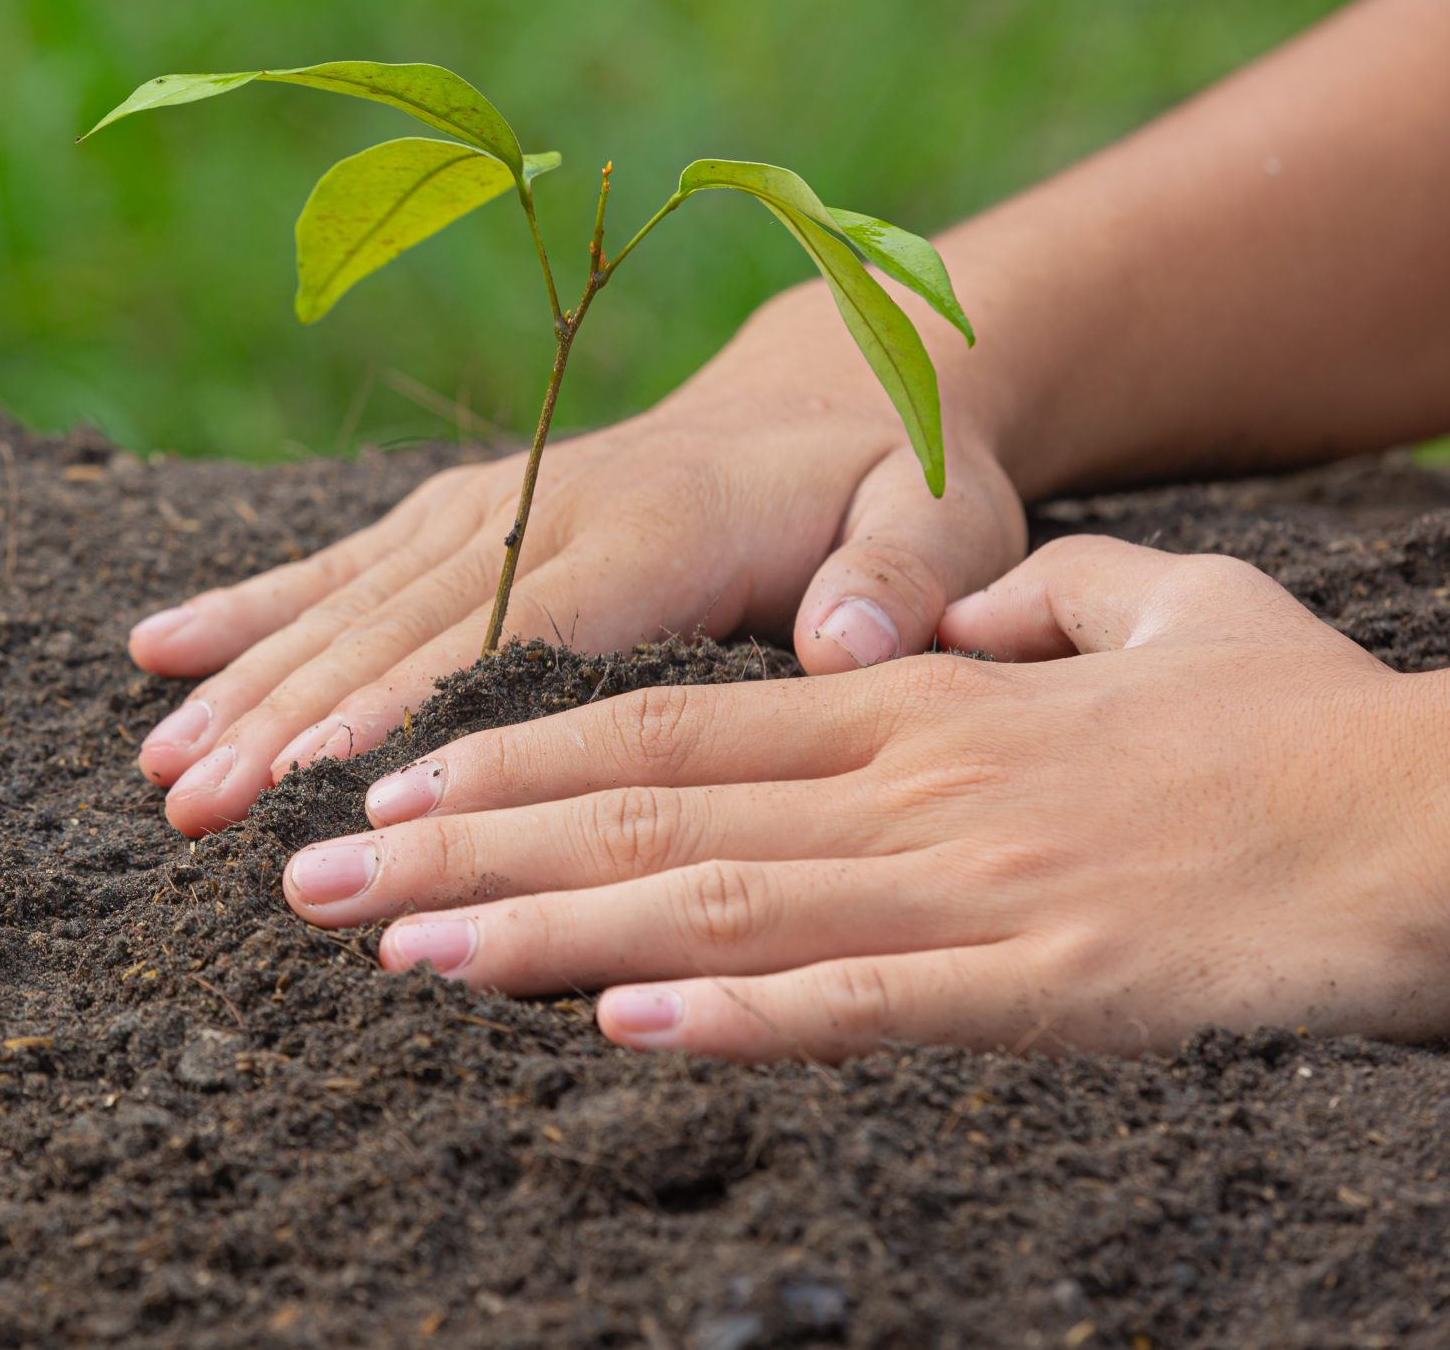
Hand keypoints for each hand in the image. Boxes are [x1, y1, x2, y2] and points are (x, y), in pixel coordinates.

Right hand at [130, 299, 1025, 836]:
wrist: (832, 382)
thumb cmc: (893, 479)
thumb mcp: (946, 515)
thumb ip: (907, 576)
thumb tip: (847, 641)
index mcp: (656, 529)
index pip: (518, 631)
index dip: (416, 704)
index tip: (322, 779)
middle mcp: (549, 506)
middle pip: (401, 626)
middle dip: (292, 719)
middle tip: (198, 809)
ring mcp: (490, 503)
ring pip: (349, 601)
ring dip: (249, 682)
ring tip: (161, 771)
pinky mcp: (460, 512)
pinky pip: (341, 561)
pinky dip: (249, 606)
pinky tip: (156, 650)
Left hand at [277, 536, 1449, 1058]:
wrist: (1449, 823)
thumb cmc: (1308, 731)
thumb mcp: (1158, 618)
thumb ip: (1031, 611)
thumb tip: (946, 626)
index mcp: (908, 707)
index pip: (661, 724)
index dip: (509, 749)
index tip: (381, 775)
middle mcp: (902, 784)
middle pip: (640, 808)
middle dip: (460, 841)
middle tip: (305, 873)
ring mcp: (965, 882)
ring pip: (711, 900)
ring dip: (539, 928)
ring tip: (395, 947)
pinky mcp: (1044, 979)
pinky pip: (865, 1002)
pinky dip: (737, 1012)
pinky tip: (619, 1030)